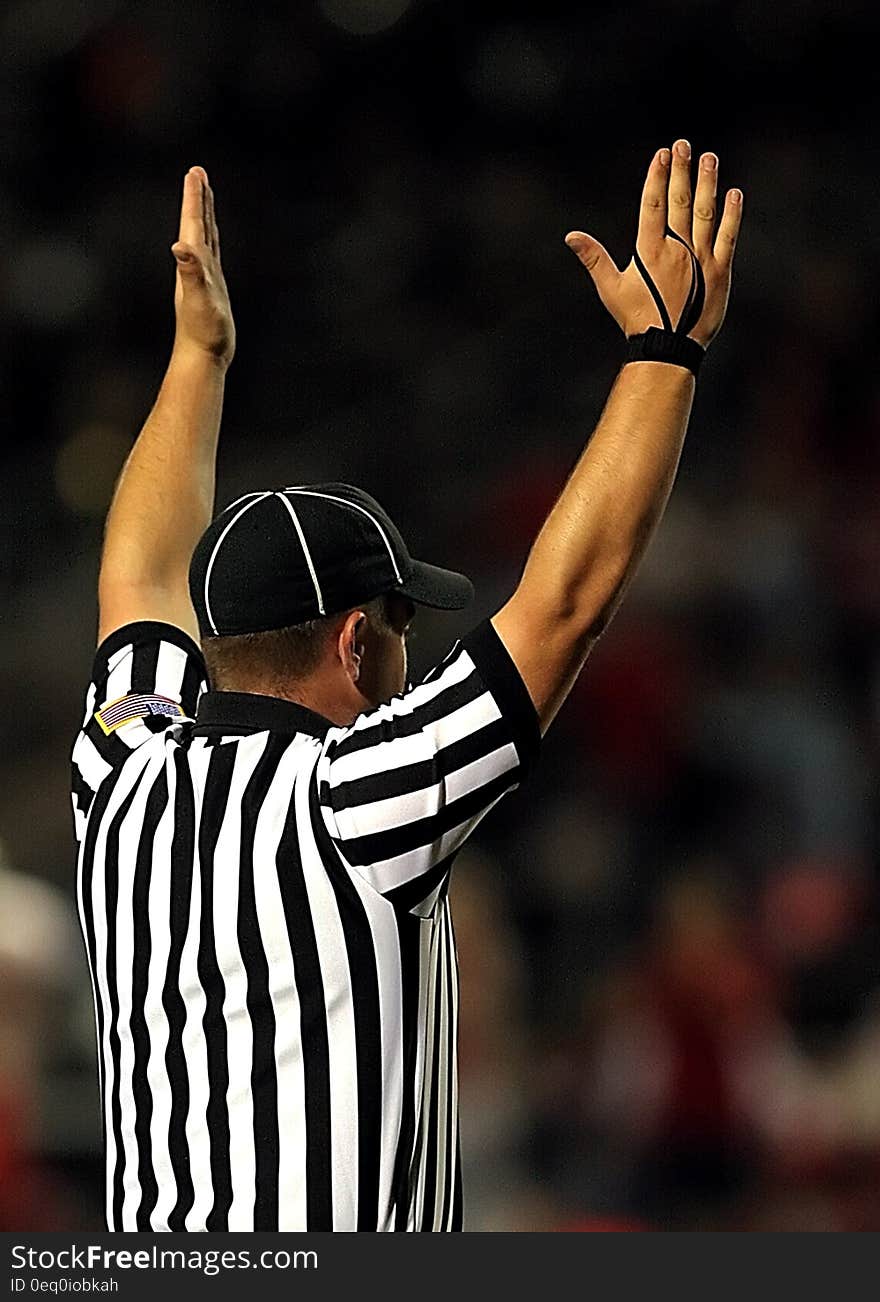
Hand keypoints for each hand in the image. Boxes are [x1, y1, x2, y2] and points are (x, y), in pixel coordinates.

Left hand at [171, 166, 235, 366]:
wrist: (202, 357)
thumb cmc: (202, 332)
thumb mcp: (198, 298)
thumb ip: (190, 271)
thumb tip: (179, 247)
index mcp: (193, 264)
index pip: (193, 224)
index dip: (194, 198)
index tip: (195, 172)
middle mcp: (195, 267)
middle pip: (197, 225)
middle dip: (198, 199)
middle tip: (198, 174)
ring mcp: (203, 278)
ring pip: (204, 239)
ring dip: (204, 218)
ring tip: (205, 199)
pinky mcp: (212, 290)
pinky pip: (212, 258)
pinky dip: (212, 243)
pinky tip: (211, 244)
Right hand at [565, 140, 742, 348]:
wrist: (668, 348)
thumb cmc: (636, 320)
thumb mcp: (611, 289)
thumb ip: (594, 259)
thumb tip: (571, 236)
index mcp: (650, 250)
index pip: (653, 204)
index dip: (657, 177)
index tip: (662, 154)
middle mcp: (676, 249)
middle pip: (679, 201)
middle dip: (680, 170)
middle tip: (683, 145)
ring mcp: (700, 258)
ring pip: (704, 213)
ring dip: (707, 183)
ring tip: (709, 158)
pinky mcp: (719, 271)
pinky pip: (727, 237)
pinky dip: (731, 215)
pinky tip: (734, 193)